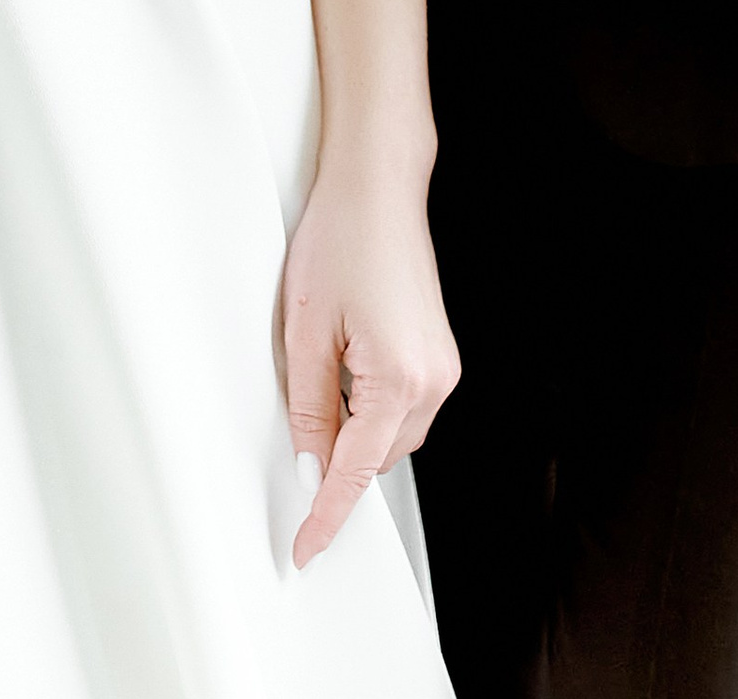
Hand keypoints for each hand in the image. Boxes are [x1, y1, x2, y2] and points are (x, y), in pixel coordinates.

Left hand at [281, 168, 459, 569]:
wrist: (379, 186)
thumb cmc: (340, 240)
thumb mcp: (304, 331)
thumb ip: (310, 409)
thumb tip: (310, 467)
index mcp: (397, 380)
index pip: (355, 473)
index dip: (326, 516)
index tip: (305, 550)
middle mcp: (432, 381)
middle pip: (375, 456)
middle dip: (335, 453)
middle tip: (295, 413)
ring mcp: (442, 366)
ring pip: (390, 433)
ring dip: (354, 425)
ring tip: (322, 361)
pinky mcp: (439, 352)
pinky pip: (402, 404)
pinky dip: (370, 403)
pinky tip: (345, 358)